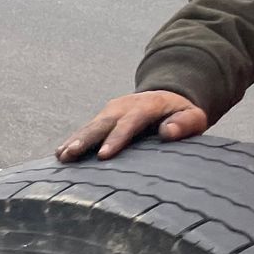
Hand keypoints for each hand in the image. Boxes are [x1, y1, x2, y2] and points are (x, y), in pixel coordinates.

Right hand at [57, 91, 208, 161]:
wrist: (166, 98)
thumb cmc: (181, 115)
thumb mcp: (194, 116)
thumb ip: (185, 123)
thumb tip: (168, 132)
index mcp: (147, 106)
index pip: (130, 122)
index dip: (117, 138)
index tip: (105, 156)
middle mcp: (124, 106)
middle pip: (103, 123)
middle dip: (86, 139)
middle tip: (71, 154)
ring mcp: (110, 112)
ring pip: (90, 126)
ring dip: (75, 141)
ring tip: (61, 156)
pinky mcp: (102, 118)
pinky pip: (86, 130)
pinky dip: (73, 141)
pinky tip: (60, 154)